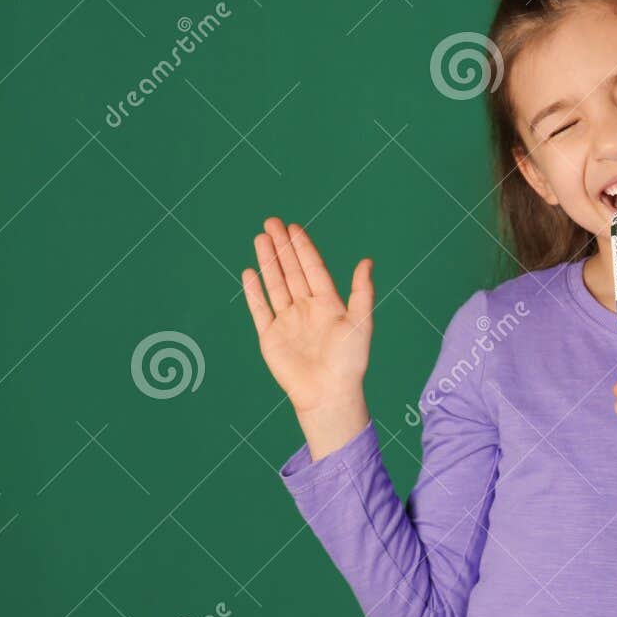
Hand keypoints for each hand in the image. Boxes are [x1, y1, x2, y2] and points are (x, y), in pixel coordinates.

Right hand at [241, 218, 373, 459]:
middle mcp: (306, 309)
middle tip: (271, 221)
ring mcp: (287, 322)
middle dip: (281, 247)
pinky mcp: (270, 337)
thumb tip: (366, 261)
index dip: (303, 247)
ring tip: (260, 237)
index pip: (312, 268)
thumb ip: (361, 291)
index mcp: (328, 304)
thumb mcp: (360, 322)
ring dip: (267, 262)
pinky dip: (254, 291)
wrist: (328, 394)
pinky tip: (249, 272)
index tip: (293, 227)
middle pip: (291, 271)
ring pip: (274, 284)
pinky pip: (260, 309)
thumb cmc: (349, 362)